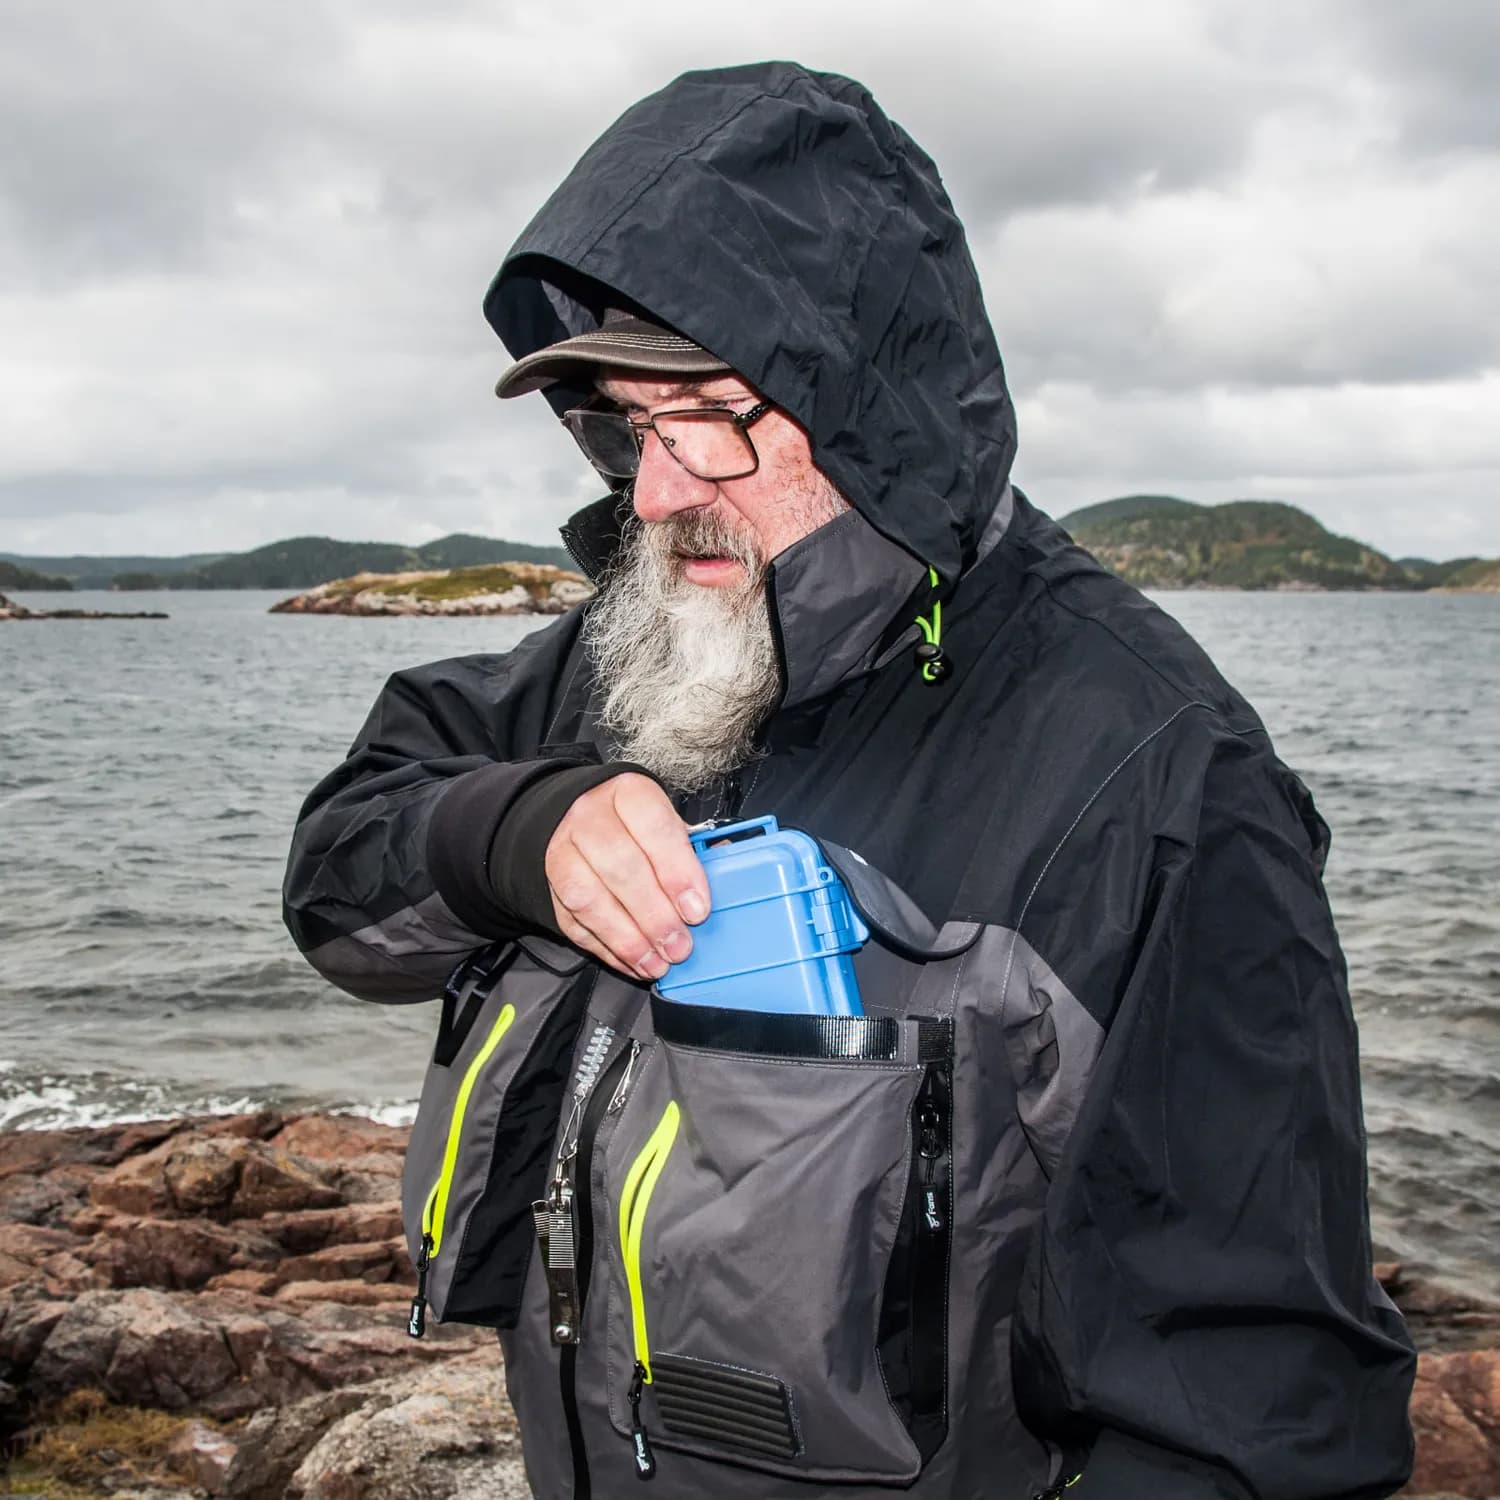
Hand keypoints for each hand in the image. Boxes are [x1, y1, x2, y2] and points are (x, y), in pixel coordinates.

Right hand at [544, 773, 709, 979]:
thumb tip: (727, 872)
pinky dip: (606, 949)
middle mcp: (589, 818)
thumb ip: (692, 849)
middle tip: (679, 946)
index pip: (654, 829)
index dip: (678, 872)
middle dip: (654, 915)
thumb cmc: (635, 823)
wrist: (577, 815)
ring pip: (589, 898)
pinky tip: (632, 962)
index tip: (697, 910)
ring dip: (627, 939)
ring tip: (656, 963)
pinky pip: (573, 922)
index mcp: (628, 793)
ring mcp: (563, 851)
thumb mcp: (665, 820)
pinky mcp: (550, 885)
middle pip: (620, 868)